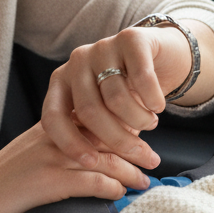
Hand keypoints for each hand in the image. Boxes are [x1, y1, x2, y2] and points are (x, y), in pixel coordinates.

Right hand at [0, 121, 147, 212]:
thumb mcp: (31, 155)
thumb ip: (60, 149)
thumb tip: (92, 155)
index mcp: (51, 125)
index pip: (97, 114)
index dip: (124, 122)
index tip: (143, 132)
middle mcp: (55, 135)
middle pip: (107, 133)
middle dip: (135, 145)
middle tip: (155, 157)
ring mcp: (52, 157)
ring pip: (105, 156)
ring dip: (131, 169)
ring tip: (147, 180)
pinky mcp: (48, 182)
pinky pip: (91, 181)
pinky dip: (111, 187)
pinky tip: (121, 193)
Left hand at [41, 20, 213, 169]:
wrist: (160, 53)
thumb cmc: (128, 89)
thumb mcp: (104, 111)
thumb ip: (95, 133)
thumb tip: (98, 174)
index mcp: (62, 81)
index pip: (53, 117)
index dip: (70, 143)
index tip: (92, 162)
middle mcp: (77, 61)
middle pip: (89, 111)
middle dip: (116, 139)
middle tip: (139, 153)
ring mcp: (103, 46)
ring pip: (116, 97)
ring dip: (139, 119)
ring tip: (151, 124)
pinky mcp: (131, 38)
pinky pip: (141, 78)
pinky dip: (152, 99)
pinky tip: (159, 106)